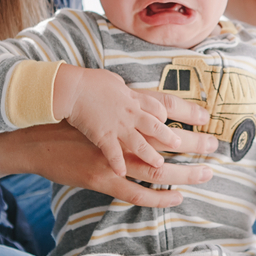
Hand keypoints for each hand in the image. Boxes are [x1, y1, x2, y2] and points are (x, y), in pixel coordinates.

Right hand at [0, 120, 216, 207]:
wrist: (31, 137)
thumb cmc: (59, 121)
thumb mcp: (91, 108)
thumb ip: (115, 108)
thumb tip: (134, 105)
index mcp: (117, 112)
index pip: (160, 108)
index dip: (186, 112)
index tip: (207, 117)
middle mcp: (120, 134)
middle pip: (167, 139)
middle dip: (194, 144)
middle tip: (216, 147)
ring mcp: (112, 157)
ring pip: (158, 167)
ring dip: (185, 171)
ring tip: (206, 174)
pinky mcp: (102, 177)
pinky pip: (137, 191)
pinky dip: (159, 196)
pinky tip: (176, 197)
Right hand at [54, 65, 183, 176]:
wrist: (70, 87)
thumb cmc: (88, 81)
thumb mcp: (112, 81)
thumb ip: (122, 91)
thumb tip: (124, 90)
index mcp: (133, 98)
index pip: (158, 107)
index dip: (170, 115)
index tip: (178, 121)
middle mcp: (129, 113)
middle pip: (157, 127)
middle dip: (173, 137)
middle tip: (185, 144)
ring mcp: (117, 126)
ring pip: (140, 144)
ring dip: (151, 155)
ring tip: (160, 164)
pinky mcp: (101, 137)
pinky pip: (113, 153)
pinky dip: (118, 163)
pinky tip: (123, 173)